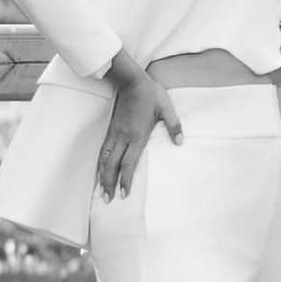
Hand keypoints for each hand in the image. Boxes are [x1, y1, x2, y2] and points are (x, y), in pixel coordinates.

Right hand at [97, 67, 182, 198]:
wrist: (131, 81)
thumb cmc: (151, 94)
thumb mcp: (167, 108)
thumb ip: (174, 126)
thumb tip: (180, 142)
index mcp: (137, 135)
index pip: (129, 163)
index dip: (125, 180)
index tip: (124, 194)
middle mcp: (123, 137)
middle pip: (112, 165)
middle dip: (109, 184)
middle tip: (108, 200)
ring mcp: (115, 133)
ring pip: (104, 159)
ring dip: (101, 176)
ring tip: (101, 191)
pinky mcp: (111, 129)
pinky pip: (103, 150)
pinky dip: (99, 163)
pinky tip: (99, 172)